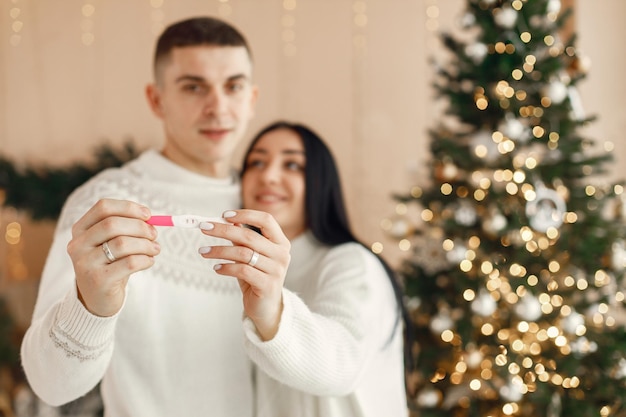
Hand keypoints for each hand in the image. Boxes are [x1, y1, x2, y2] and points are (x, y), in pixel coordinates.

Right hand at [67, 199, 159, 316]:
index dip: (128, 208)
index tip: (148, 214)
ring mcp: (85, 263)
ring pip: (122, 243)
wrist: (99, 299)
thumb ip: (127, 227)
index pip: (103, 207)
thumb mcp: (113, 243)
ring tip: (155, 249)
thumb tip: (151, 219)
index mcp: (80, 229)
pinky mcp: (98, 280)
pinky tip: (149, 261)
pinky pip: (130, 263)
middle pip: (112, 224)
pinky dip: (145, 259)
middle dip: (140, 227)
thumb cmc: (110, 264)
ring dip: (146, 244)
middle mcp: (78, 245)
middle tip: (154, 234)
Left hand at [198, 209, 290, 340]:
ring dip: (219, 250)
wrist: (266, 306)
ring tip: (203, 251)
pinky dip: (226, 267)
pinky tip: (216, 268)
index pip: (266, 220)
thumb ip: (242, 238)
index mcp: (280, 242)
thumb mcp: (250, 254)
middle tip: (204, 228)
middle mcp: (282, 254)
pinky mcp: (267, 285)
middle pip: (249, 236)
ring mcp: (276, 270)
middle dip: (223, 230)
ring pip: (243, 253)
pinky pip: (242, 271)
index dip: (246, 214)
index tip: (224, 215)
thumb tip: (226, 219)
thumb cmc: (256, 276)